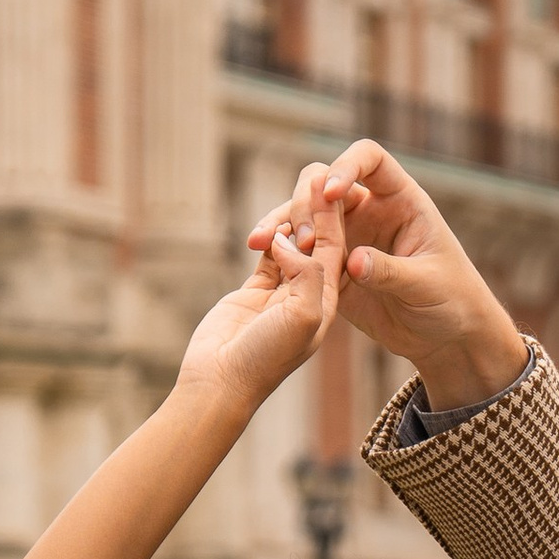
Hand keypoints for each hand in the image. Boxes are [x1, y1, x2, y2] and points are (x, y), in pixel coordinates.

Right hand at [175, 184, 341, 411]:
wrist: (221, 382)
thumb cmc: (265, 359)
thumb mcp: (302, 317)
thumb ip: (307, 276)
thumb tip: (290, 244)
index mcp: (326, 302)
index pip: (337, 251)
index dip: (335, 218)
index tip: (332, 186)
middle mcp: (308, 296)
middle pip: (319, 244)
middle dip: (317, 212)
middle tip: (315, 177)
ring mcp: (281, 293)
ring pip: (293, 245)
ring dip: (294, 220)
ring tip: (296, 191)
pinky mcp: (255, 292)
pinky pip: (268, 256)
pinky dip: (269, 237)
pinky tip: (272, 220)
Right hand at [249, 143, 527, 406]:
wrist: (445, 338)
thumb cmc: (451, 301)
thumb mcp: (425, 285)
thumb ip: (390, 271)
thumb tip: (352, 261)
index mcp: (400, 200)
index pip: (369, 160)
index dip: (346, 166)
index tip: (330, 193)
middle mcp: (370, 210)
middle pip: (323, 181)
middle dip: (306, 201)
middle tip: (304, 238)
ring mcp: (347, 237)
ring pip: (304, 214)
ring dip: (283, 223)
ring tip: (262, 244)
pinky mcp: (330, 267)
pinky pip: (298, 250)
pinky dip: (278, 250)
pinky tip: (260, 257)